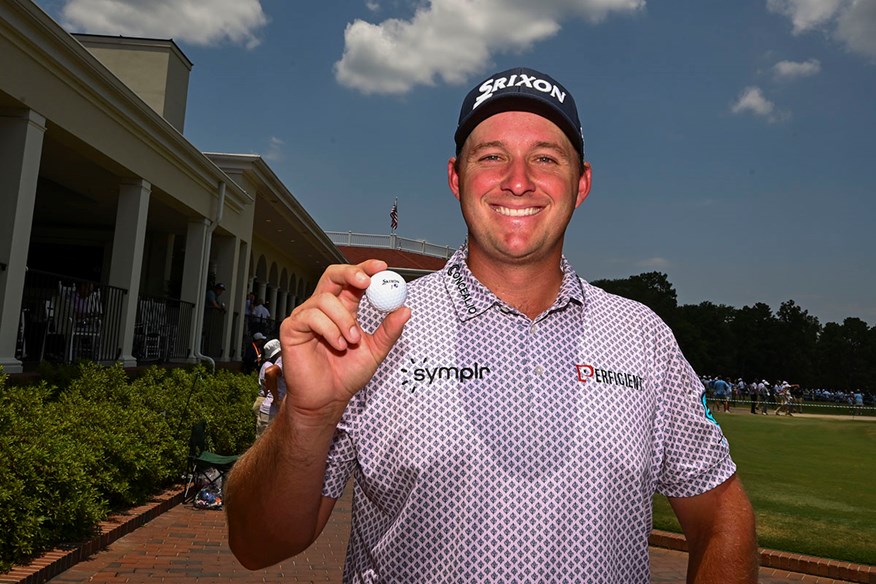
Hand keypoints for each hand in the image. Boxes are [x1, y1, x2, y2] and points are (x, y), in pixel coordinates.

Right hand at [279, 260, 409, 424]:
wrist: (327, 399)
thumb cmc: (346, 376)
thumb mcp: (375, 351)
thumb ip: (389, 331)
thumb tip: (405, 310)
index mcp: (343, 309)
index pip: (352, 281)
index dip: (365, 269)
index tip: (382, 268)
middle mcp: (324, 309)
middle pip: (332, 275)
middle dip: (350, 274)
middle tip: (366, 282)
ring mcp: (306, 316)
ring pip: (325, 299)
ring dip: (344, 320)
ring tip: (351, 342)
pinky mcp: (292, 328)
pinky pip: (311, 316)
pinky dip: (329, 330)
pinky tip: (337, 345)